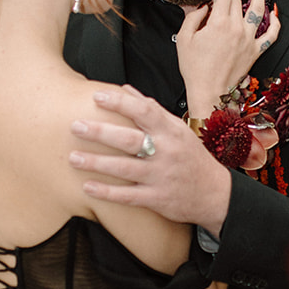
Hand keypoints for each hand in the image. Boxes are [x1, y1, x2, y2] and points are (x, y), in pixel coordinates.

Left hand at [69, 84, 231, 236]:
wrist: (216, 195)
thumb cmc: (191, 158)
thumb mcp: (177, 130)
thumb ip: (152, 110)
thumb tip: (125, 89)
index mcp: (171, 132)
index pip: (144, 111)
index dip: (120, 102)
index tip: (97, 96)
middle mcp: (166, 152)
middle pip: (129, 140)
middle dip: (100, 132)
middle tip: (75, 126)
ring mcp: (161, 177)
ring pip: (125, 168)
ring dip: (97, 163)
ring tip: (73, 158)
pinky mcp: (157, 199)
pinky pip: (128, 196)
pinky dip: (107, 193)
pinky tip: (87, 187)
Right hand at [176, 0, 280, 117]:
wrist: (209, 93)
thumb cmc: (195, 69)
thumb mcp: (185, 39)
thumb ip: (193, 17)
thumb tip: (203, 6)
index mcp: (218, 23)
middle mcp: (237, 29)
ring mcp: (249, 40)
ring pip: (258, 10)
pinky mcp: (255, 51)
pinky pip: (271, 34)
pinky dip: (275, 21)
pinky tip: (274, 10)